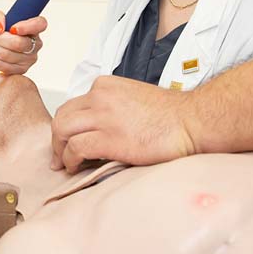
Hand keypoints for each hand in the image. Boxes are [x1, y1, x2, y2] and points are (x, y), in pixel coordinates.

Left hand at [0, 10, 47, 74]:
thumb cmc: (0, 31)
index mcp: (35, 27)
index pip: (40, 24)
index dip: (27, 26)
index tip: (12, 28)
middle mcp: (35, 44)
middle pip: (18, 43)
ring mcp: (29, 59)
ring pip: (7, 55)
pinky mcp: (20, 70)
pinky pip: (3, 66)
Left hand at [50, 76, 196, 172]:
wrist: (194, 121)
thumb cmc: (171, 115)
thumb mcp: (133, 98)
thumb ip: (112, 108)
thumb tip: (98, 130)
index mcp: (105, 86)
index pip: (74, 105)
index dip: (69, 126)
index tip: (70, 141)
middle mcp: (99, 96)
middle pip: (62, 117)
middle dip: (58, 138)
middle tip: (60, 156)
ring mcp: (103, 116)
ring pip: (62, 130)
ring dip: (60, 150)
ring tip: (65, 164)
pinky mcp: (108, 138)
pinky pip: (75, 148)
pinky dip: (71, 159)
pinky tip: (76, 167)